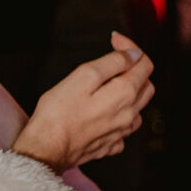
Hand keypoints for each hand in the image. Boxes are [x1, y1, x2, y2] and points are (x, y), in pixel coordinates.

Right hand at [11, 32, 154, 170]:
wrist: (45, 151)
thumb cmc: (57, 115)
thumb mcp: (82, 76)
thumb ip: (112, 62)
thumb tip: (133, 55)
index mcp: (124, 94)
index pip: (143, 63)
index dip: (130, 47)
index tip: (113, 40)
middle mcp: (128, 114)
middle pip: (146, 85)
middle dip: (134, 69)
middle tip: (112, 62)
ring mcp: (120, 132)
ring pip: (138, 108)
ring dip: (129, 94)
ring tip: (108, 87)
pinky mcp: (108, 146)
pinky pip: (124, 130)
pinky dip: (119, 118)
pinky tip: (104, 115)